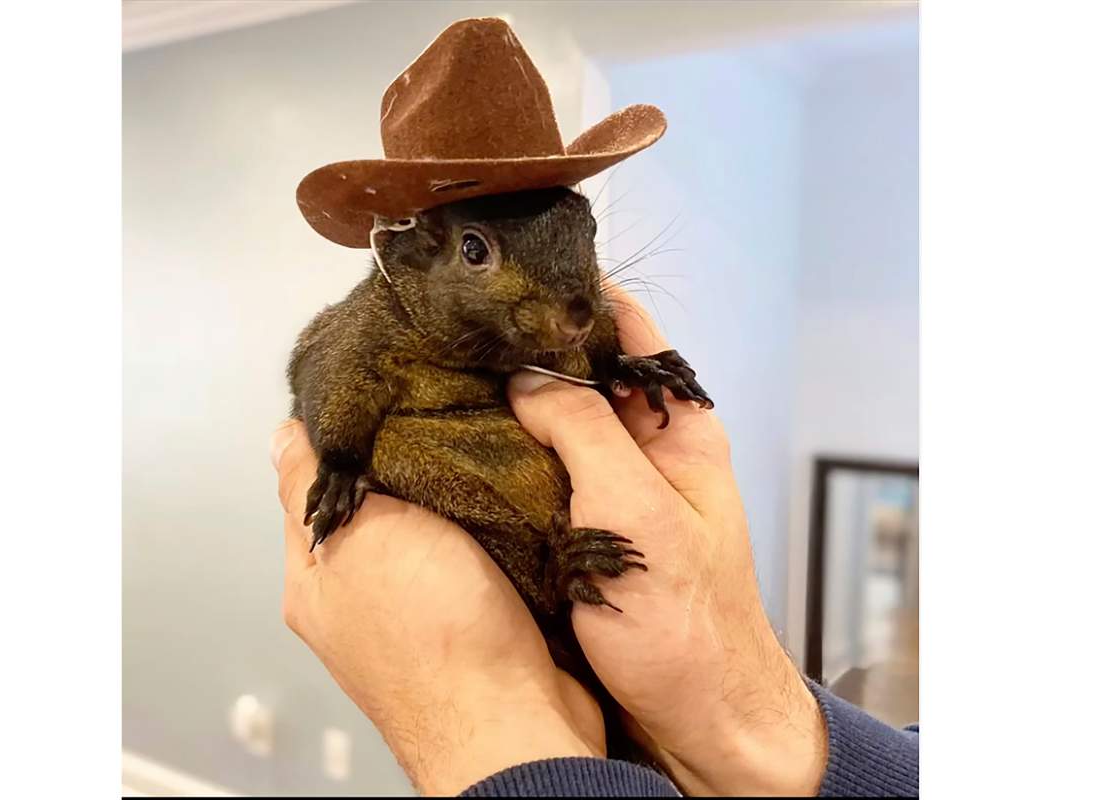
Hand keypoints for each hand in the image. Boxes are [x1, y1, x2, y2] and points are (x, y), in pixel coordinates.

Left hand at [271, 421, 603, 794]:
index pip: (309, 485)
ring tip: (474, 450)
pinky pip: (473, 555)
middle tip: (435, 415)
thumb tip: (282, 437)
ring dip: (449, 494)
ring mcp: (416, 613)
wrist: (513, 720)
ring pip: (427, 528)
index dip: (338, 434)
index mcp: (315, 583)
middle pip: (372, 505)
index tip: (372, 391)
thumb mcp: (360, 536)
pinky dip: (487, 528)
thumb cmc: (433, 639)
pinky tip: (504, 501)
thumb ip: (316, 485)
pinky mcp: (471, 620)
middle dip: (401, 462)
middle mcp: (358, 600)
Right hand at [506, 291, 826, 795]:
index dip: (571, 294)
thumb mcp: (635, 512)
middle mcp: (647, 448)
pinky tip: (465, 446)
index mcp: (679, 427)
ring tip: (447, 376)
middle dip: (525, 347)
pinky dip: (507, 454)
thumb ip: (584, 431)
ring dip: (510, 402)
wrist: (698, 719)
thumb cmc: (686, 628)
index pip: (627, 328)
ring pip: (557, 421)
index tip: (509, 275)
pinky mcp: (587, 528)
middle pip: (584, 371)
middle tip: (457, 329)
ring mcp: (615, 488)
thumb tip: (525, 377)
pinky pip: (543, 471)